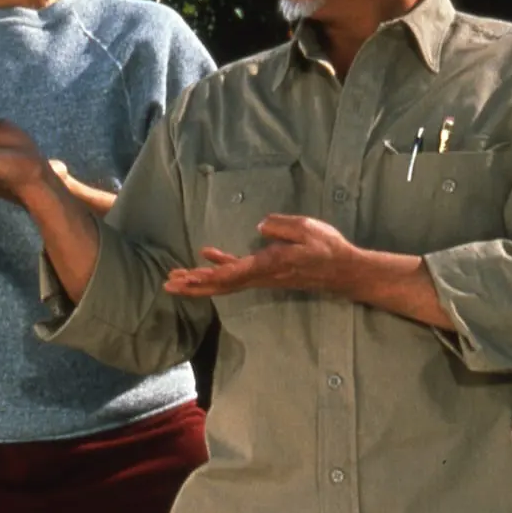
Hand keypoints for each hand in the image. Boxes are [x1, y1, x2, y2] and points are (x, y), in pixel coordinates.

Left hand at [164, 213, 357, 297]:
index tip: (187, 278)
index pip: (233, 274)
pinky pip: (237, 273)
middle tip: (168, 285)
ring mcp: (262, 276)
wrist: (343, 271)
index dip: (208, 276)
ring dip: (200, 280)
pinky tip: (206, 256)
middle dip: (194, 286)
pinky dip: (219, 267)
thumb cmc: (327, 249)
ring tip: (176, 278)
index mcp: (269, 265)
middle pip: (222, 285)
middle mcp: (261, 275)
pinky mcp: (265, 273)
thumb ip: (282, 226)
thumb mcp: (308, 229)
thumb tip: (260, 226)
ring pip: (225, 282)